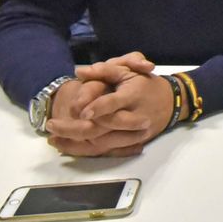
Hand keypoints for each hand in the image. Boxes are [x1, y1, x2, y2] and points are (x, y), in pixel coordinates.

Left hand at [44, 52, 164, 155]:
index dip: (96, 107)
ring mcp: (133, 134)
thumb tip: (78, 71)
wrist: (171, 102)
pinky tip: (67, 146)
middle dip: (74, 129)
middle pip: (102, 128)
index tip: (78, 111)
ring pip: (102, 143)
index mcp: (133, 96)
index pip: (113, 104)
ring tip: (53, 138)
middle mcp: (134, 118)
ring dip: (75, 143)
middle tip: (51, 125)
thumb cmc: (146, 83)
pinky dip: (85, 150)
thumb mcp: (128, 71)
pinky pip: (105, 151)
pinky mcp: (130, 144)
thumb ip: (104, 70)